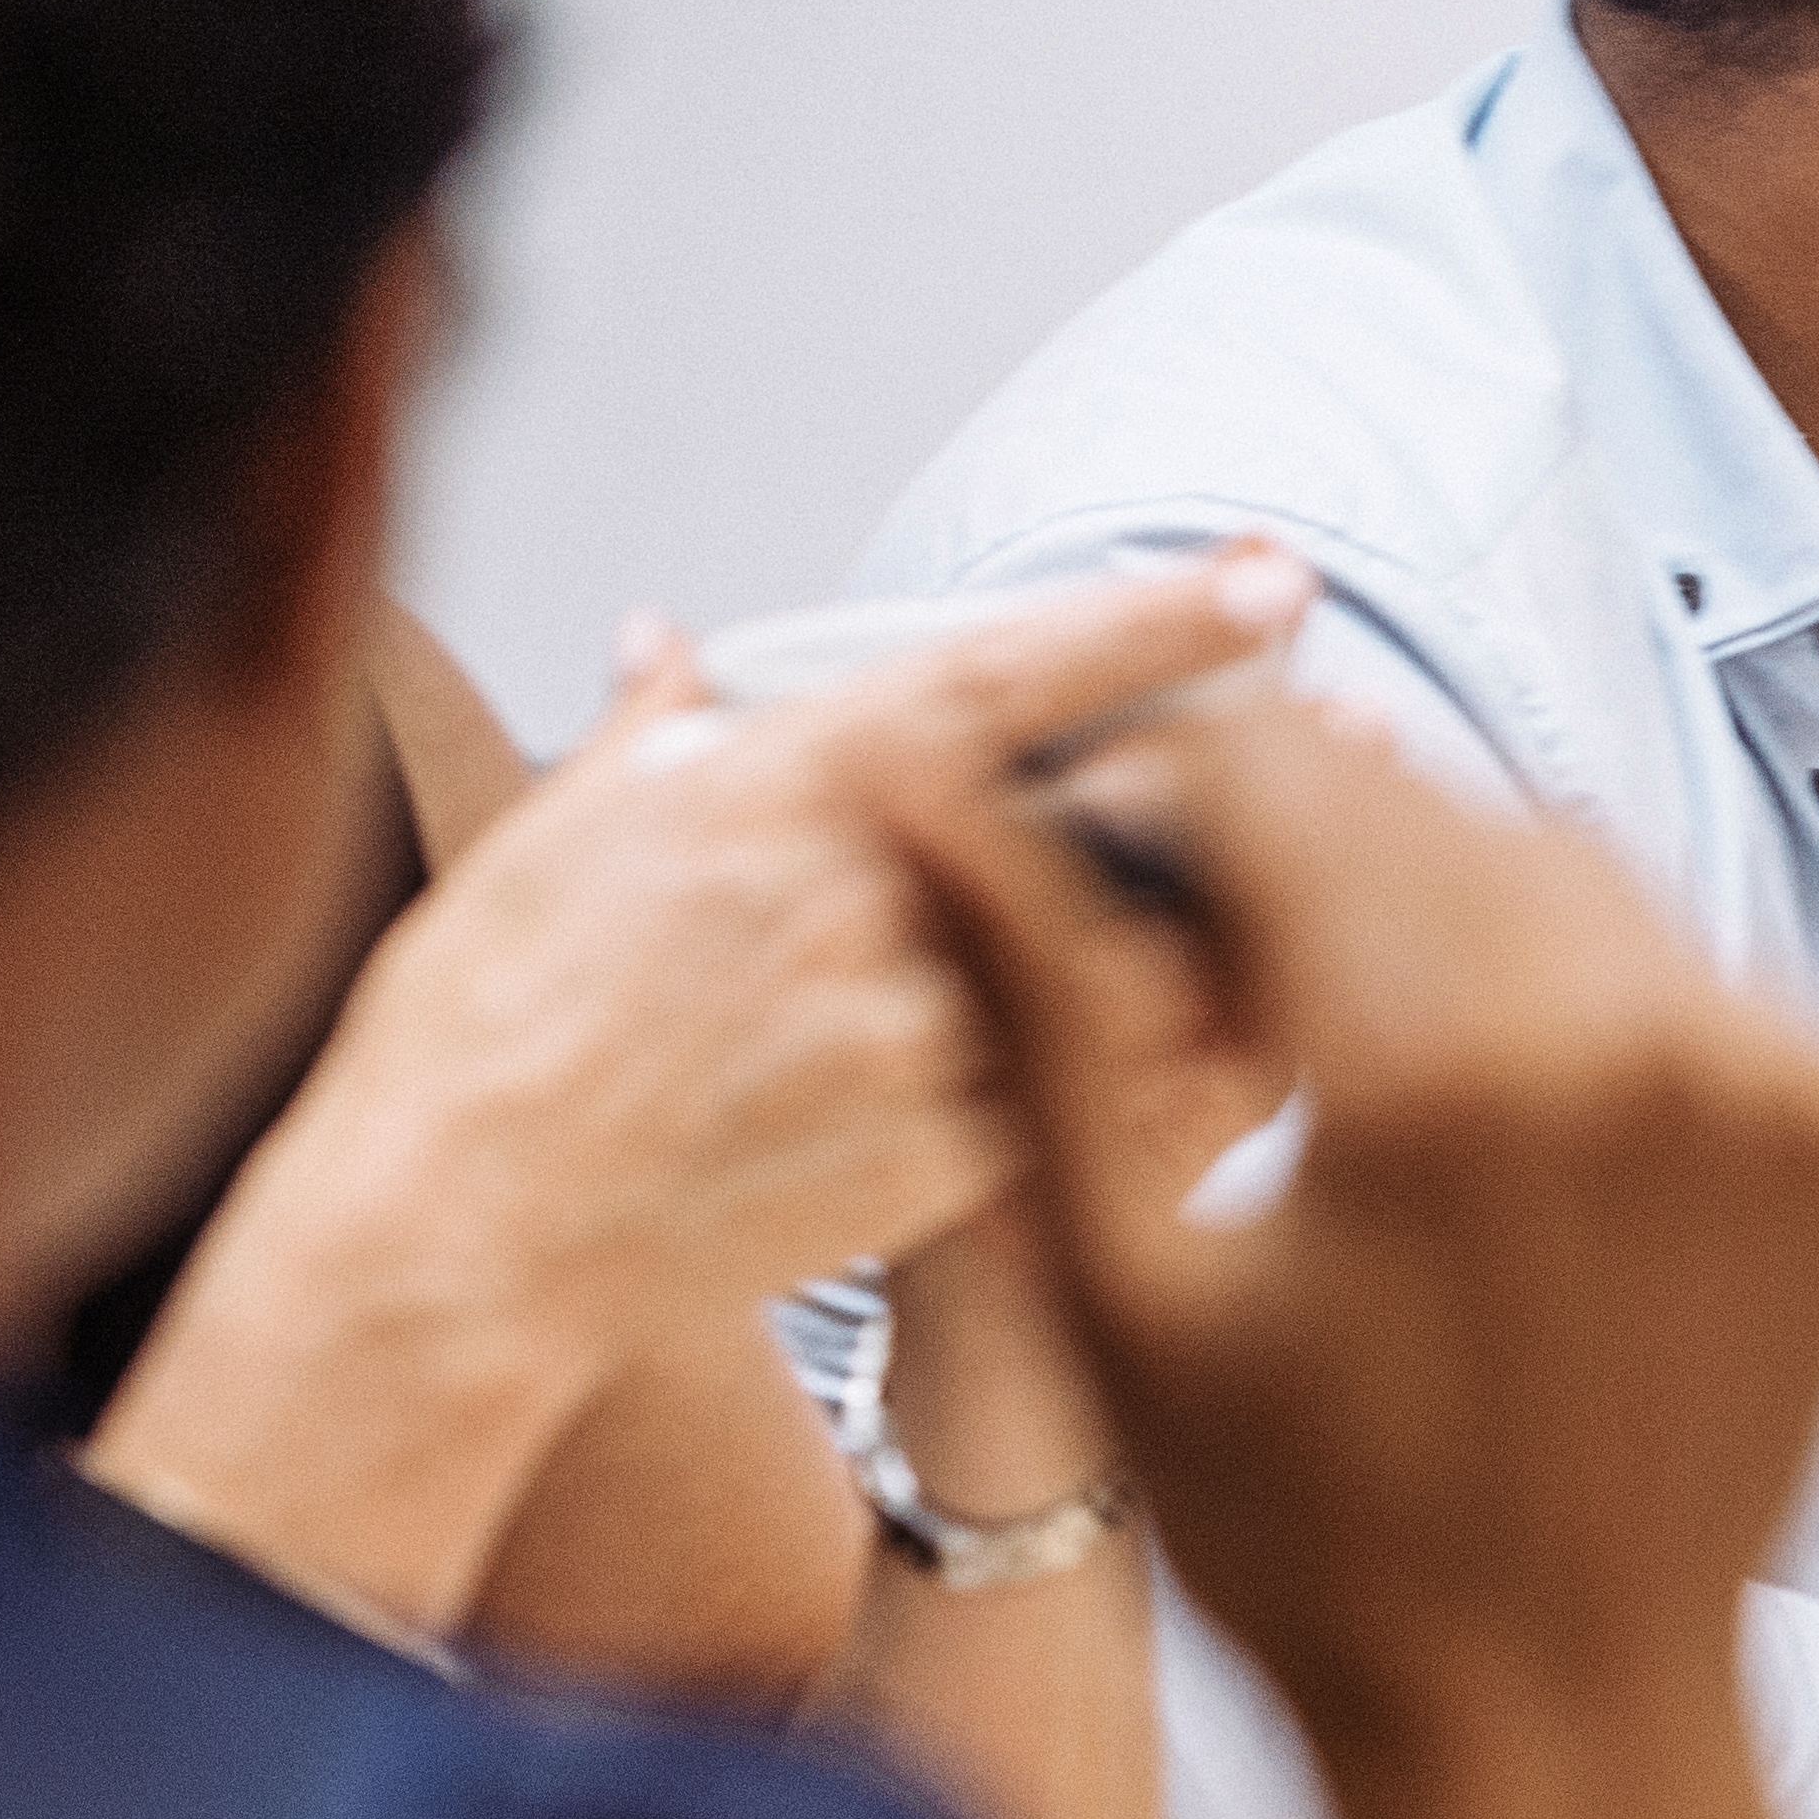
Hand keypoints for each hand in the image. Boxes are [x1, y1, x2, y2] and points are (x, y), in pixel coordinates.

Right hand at [91, 561, 1300, 1638]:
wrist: (458, 1237)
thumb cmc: (482, 1037)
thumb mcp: (548, 841)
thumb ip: (652, 737)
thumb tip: (675, 648)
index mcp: (787, 795)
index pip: (1010, 678)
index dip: (1153, 622)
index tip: (1269, 580)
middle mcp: (880, 902)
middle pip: (1123, 814)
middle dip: (1258, 768)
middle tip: (1359, 725)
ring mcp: (934, 1037)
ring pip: (1156, 957)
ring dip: (1264, 897)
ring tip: (1352, 851)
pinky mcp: (965, 1162)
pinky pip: (1138, 1100)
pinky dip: (1221, 1048)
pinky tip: (1282, 1008)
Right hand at [857, 675, 1818, 1818]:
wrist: (1563, 1717)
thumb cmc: (1309, 1543)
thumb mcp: (1118, 1286)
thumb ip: (1034, 1011)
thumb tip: (917, 796)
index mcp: (1444, 1070)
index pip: (1282, 779)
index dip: (1161, 785)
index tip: (1101, 845)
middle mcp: (1641, 1040)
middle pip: (1424, 805)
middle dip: (1292, 840)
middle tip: (1199, 945)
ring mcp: (1773, 1078)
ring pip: (1564, 865)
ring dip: (1436, 899)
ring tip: (1337, 1031)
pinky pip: (1685, 964)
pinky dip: (1579, 985)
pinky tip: (1490, 1097)